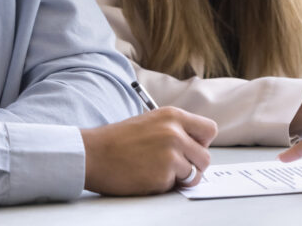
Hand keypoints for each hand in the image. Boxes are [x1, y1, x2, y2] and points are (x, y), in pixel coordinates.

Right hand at [80, 106, 217, 194]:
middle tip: (175, 167)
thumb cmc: (118, 140)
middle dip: (194, 166)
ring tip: (157, 170)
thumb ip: (175, 129)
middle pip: (205, 157)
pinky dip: (164, 185)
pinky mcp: (162, 176)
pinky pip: (175, 186)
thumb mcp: (151, 121)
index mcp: (173, 116)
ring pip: (193, 174)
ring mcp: (170, 155)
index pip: (209, 130)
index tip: (190, 149)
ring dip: (179, 177)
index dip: (201, 143)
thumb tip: (196, 146)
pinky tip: (146, 176)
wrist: (92, 154)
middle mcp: (175, 133)